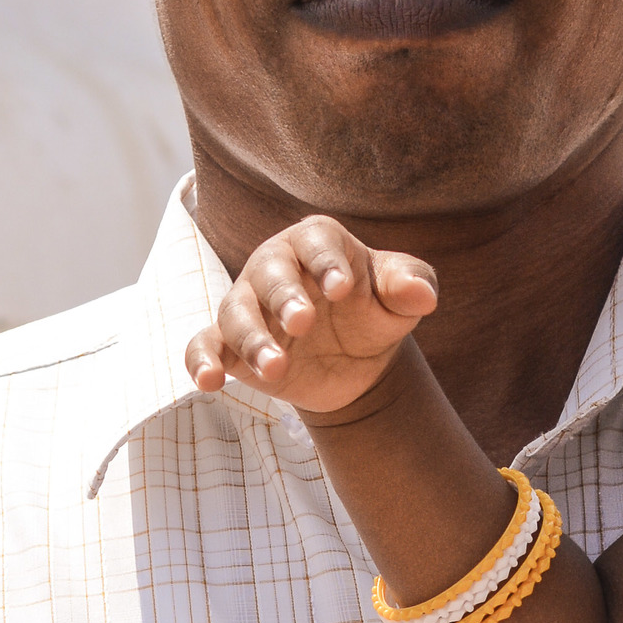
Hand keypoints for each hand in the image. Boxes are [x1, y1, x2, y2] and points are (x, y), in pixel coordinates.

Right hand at [184, 216, 437, 419]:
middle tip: (303, 322)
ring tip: (277, 368)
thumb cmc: (375, 312)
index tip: (344, 289)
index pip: (316, 241)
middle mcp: (274, 267)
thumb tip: (422, 294)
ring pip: (235, 313)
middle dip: (283, 297)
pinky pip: (204, 345)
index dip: (327, 262)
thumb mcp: (400, 300)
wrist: (356, 362)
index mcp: (316, 244)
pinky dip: (200, 360)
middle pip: (269, 273)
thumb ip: (411, 286)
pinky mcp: (231, 344)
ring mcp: (248, 305)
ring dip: (252, 339)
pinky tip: (209, 381)